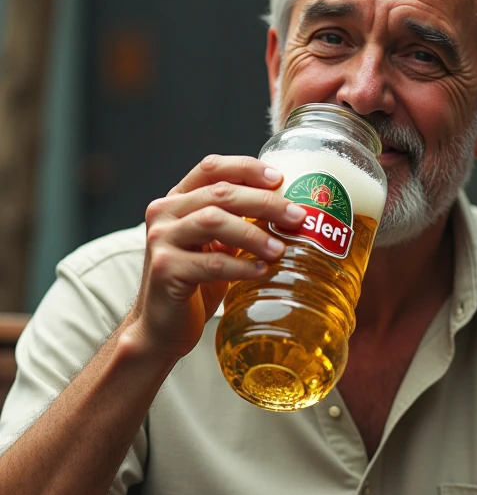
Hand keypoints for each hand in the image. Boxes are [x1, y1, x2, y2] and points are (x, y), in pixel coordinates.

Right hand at [125, 154, 305, 362]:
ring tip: (280, 249)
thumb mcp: (216, 245)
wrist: (162, 326)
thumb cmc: (195, 283)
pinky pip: (212, 263)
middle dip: (264, 202)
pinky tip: (261, 270)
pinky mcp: (165, 269)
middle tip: (296, 216)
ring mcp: (161, 240)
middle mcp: (164, 213)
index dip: (247, 169)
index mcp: (177, 200)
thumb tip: (288, 210)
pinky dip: (242, 265)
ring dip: (254, 233)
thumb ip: (237, 222)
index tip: (280, 179)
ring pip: (214, 220)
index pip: (211, 167)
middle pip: (220, 193)